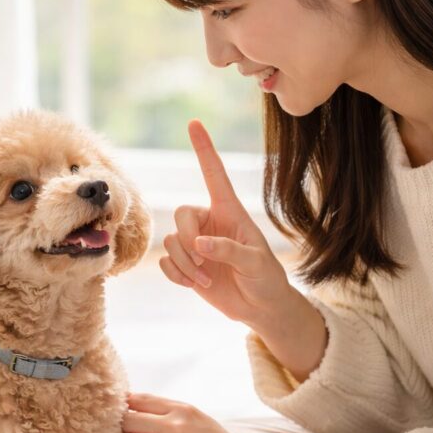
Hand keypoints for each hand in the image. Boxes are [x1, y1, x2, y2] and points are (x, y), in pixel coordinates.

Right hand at [159, 120, 292, 330]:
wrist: (260, 309)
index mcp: (230, 212)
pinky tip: (194, 285)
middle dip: (187, 239)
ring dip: (184, 264)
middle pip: (180, 214)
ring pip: (171, 241)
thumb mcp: (256, 263)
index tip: (195, 124)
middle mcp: (209, 222)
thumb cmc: (266, 279)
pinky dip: (177, 275)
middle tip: (202, 261)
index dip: (204, 150)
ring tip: (204, 280)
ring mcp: (196, 244)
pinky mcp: (186, 265)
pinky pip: (166, 261)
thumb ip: (230, 251)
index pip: (214, 175)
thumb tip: (200, 245)